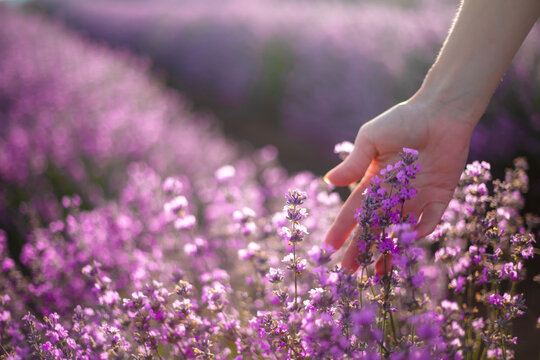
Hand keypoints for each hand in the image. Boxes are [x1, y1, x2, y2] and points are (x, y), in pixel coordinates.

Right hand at [323, 97, 475, 271]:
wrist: (441, 113)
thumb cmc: (403, 120)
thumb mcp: (372, 138)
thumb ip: (355, 162)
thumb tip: (328, 182)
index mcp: (373, 181)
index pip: (353, 211)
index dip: (341, 229)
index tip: (328, 247)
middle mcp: (393, 194)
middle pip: (373, 227)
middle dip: (360, 248)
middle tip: (349, 270)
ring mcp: (416, 198)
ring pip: (399, 231)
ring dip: (389, 251)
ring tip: (379, 272)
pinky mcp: (439, 198)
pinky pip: (430, 221)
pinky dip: (421, 232)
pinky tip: (410, 241)